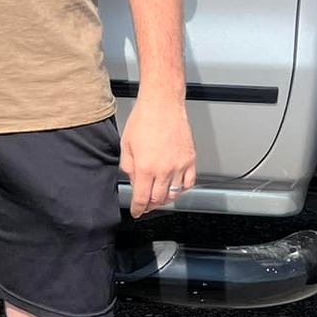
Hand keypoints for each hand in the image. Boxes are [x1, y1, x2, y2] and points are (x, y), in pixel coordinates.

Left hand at [121, 98, 195, 217]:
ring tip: (159, 196)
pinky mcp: (190, 159)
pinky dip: (182, 189)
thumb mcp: (126, 145)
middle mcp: (164, 169)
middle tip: (146, 204)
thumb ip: (129, 167)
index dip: (138, 209)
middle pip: (158, 199)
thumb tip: (133, 180)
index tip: (137, 212)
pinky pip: (189, 183)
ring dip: (165, 198)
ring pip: (174, 194)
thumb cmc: (144, 119)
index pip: (142, 198)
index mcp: (145, 167)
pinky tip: (175, 186)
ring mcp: (179, 166)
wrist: (162, 105)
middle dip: (150, 205)